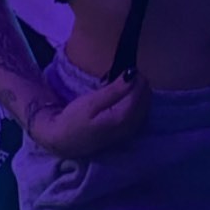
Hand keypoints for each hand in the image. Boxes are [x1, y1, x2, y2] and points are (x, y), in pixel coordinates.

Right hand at [28, 70, 150, 157]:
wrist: (64, 141)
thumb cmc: (74, 118)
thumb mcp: (90, 102)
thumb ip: (113, 90)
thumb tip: (131, 75)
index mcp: (120, 120)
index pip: (138, 97)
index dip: (138, 81)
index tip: (133, 68)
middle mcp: (128, 129)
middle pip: (144, 104)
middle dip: (142, 86)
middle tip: (132, 73)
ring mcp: (128, 134)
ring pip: (145, 110)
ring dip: (142, 95)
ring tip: (131, 82)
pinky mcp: (125, 135)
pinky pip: (141, 116)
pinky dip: (140, 104)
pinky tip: (131, 97)